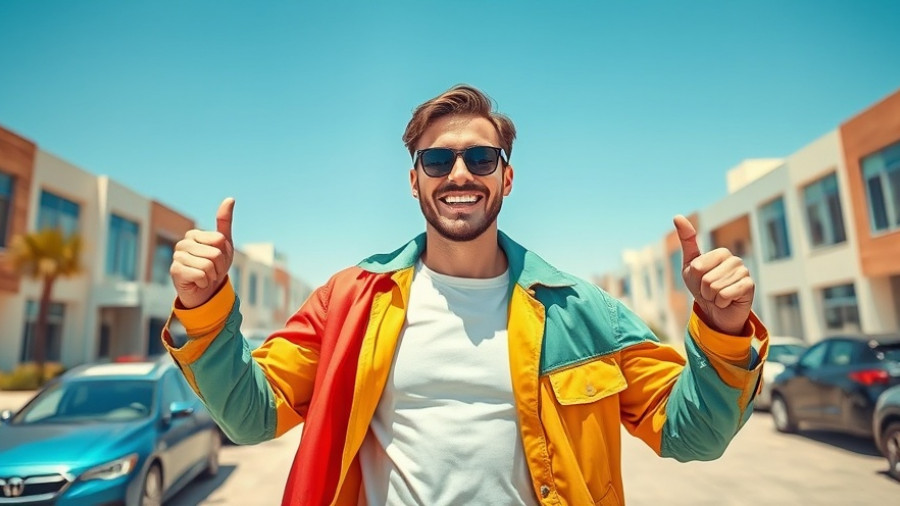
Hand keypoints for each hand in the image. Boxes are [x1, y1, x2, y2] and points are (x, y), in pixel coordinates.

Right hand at [170, 198, 234, 308]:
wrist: (206, 291)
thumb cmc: (215, 266)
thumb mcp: (224, 244)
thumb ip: (224, 222)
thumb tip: (230, 199)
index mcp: (194, 234)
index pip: (220, 240)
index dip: (224, 254)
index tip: (218, 259)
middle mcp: (183, 243)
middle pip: (215, 253)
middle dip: (219, 266)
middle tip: (212, 271)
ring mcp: (177, 256)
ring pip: (208, 265)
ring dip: (212, 276)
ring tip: (205, 277)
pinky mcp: (175, 270)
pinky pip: (200, 275)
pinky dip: (204, 282)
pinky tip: (198, 283)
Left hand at [673, 215, 754, 334]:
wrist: (717, 312)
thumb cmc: (703, 288)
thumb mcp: (690, 266)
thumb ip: (687, 241)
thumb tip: (678, 216)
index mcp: (721, 253)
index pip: (698, 267)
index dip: (696, 279)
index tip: (702, 282)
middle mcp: (734, 260)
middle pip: (706, 279)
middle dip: (704, 290)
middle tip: (711, 292)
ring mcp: (744, 272)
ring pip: (716, 288)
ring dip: (713, 297)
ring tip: (719, 297)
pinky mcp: (749, 287)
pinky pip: (726, 295)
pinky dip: (722, 303)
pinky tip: (728, 302)